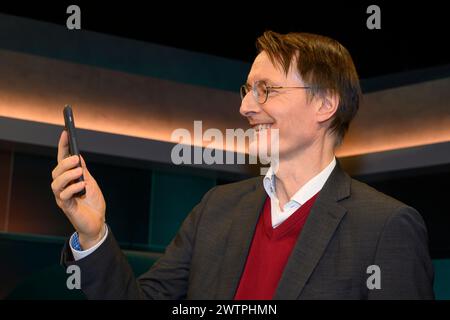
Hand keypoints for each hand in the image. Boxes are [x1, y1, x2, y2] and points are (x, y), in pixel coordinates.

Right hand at [51, 130, 105, 248]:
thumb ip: (83, 171)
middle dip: (65, 163)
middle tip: (75, 159)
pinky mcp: (66, 207)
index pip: (62, 160)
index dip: (62, 146)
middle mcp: (63, 187)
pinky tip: (82, 186)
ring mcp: (63, 197)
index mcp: (69, 179)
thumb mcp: (90, 182)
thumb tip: (77, 155)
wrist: (98, 222)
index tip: (65, 132)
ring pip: (56, 183)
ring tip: (79, 172)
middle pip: (56, 171)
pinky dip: (72, 188)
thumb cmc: (93, 203)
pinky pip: (63, 196)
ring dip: (67, 175)